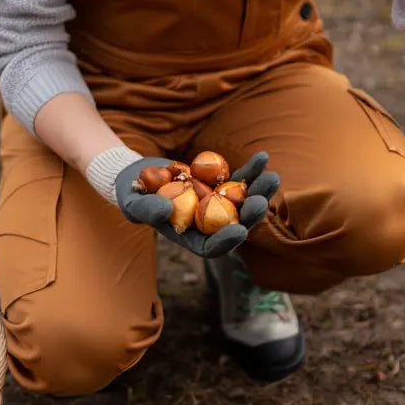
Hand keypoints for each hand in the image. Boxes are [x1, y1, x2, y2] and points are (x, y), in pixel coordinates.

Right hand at [114, 151, 279, 258]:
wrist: (138, 177)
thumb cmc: (132, 196)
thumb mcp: (133, 204)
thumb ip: (147, 211)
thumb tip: (164, 211)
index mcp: (190, 238)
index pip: (212, 247)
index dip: (227, 241)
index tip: (240, 232)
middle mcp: (208, 225)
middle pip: (235, 224)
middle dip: (251, 214)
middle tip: (263, 201)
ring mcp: (217, 205)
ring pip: (244, 201)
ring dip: (259, 190)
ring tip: (271, 176)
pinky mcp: (220, 186)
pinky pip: (240, 179)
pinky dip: (251, 170)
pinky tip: (262, 157)